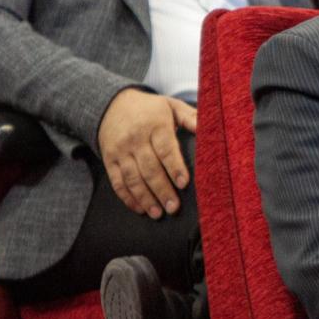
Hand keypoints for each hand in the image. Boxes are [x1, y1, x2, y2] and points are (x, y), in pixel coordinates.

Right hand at [97, 87, 196, 218]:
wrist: (112, 105)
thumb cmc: (150, 109)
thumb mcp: (171, 106)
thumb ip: (190, 117)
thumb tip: (208, 127)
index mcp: (155, 125)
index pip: (166, 149)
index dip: (175, 167)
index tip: (183, 183)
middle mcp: (136, 138)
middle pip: (149, 168)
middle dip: (162, 190)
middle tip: (173, 207)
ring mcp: (121, 150)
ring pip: (132, 178)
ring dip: (145, 198)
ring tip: (158, 213)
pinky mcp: (110, 160)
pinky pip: (117, 181)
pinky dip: (127, 197)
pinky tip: (139, 208)